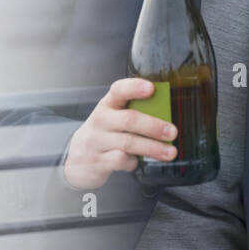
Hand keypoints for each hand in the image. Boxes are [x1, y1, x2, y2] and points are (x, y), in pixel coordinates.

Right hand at [62, 78, 178, 189]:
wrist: (76, 157)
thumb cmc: (103, 133)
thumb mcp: (113, 118)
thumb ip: (133, 114)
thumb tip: (164, 116)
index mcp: (107, 105)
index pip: (118, 90)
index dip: (135, 87)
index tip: (151, 88)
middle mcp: (100, 120)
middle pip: (129, 120)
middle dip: (154, 126)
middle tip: (172, 132)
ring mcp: (97, 141)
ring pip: (128, 143)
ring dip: (153, 148)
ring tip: (169, 152)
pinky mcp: (97, 161)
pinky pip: (121, 160)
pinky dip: (133, 161)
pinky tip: (137, 160)